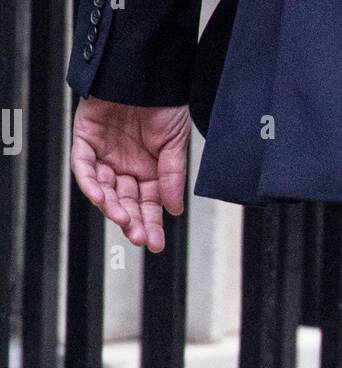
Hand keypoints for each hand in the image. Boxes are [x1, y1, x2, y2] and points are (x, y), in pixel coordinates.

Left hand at [70, 97, 191, 253]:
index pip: (149, 206)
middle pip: (126, 202)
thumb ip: (172, 176)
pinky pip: (84, 165)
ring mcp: (105, 154)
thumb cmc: (164, 102)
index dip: (152, 225)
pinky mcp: (86, 138)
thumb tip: (173, 210)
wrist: (144, 68)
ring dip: (111, 205)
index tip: (155, 244)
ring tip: (121, 218)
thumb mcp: (175, 143)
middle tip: (137, 236)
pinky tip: (99, 196)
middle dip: (132, 220)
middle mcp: (126, 167)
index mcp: (150, 172)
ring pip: (104, 189)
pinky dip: (89, 181)